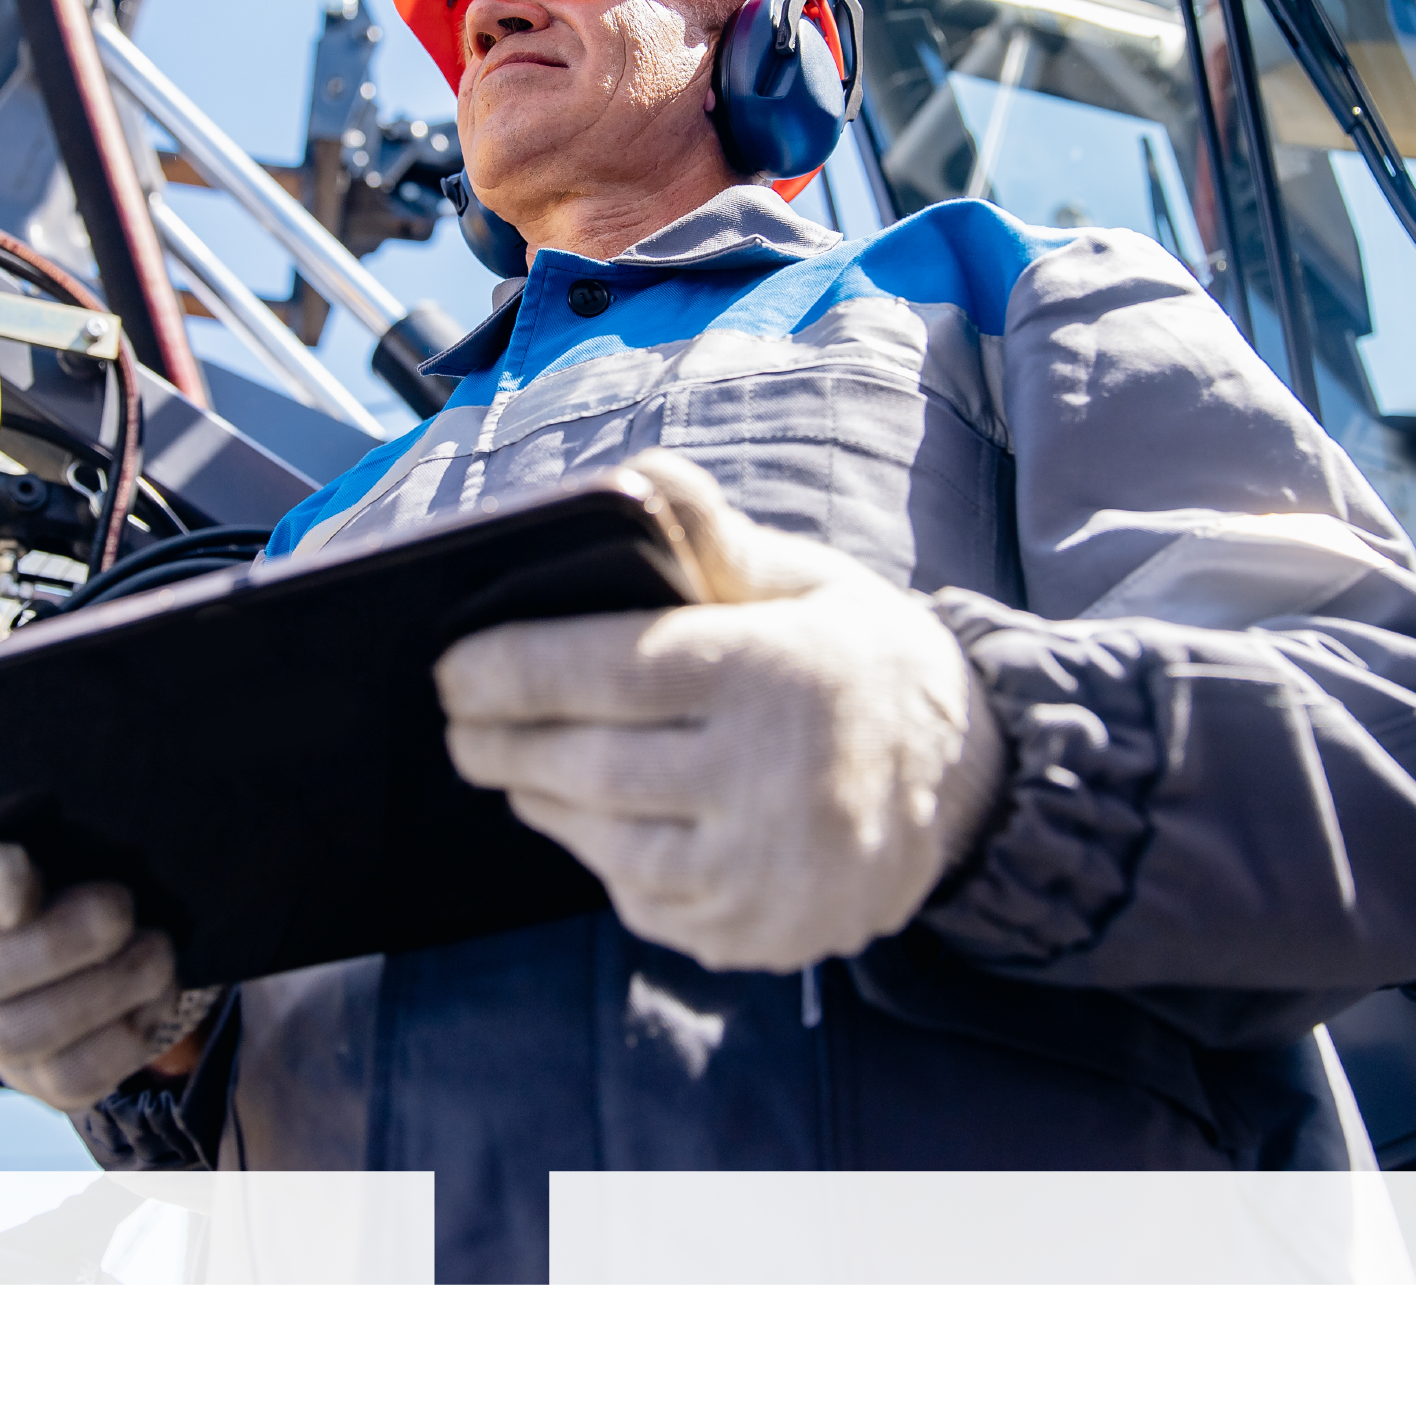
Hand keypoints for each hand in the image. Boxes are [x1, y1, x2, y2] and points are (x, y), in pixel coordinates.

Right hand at [0, 817, 214, 1112]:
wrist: (122, 910)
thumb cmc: (89, 846)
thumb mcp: (78, 809)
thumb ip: (76, 797)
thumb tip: (110, 777)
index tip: (25, 878)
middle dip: (56, 943)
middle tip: (122, 909)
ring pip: (19, 1032)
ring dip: (102, 990)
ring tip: (158, 952)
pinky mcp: (40, 1074)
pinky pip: (71, 1078)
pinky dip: (124, 1037)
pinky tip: (154, 994)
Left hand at [435, 452, 1008, 972]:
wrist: (966, 789)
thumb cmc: (858, 663)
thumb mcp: (808, 584)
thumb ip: (713, 540)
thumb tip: (636, 479)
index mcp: (777, 675)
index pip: (609, 670)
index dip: (512, 670)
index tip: (450, 668)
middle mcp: (771, 782)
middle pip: (586, 764)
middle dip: (500, 741)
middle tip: (459, 722)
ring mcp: (763, 875)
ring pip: (602, 841)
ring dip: (539, 800)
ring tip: (513, 764)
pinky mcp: (754, 937)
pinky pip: (640, 899)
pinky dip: (602, 856)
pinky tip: (592, 819)